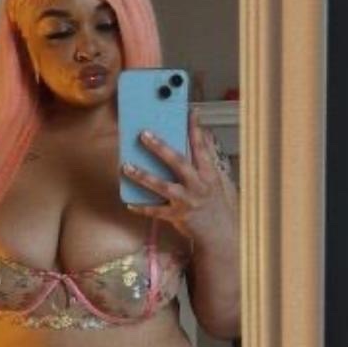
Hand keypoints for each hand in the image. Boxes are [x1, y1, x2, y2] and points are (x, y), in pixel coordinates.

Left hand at [120, 111, 237, 243]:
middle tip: (143, 134)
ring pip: (163, 186)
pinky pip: (156, 211)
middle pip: (178, 162)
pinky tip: (129, 203)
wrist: (221, 235)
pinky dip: (142, 207)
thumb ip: (208, 158)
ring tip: (127, 166)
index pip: (201, 147)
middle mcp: (198, 185)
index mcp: (209, 174)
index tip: (189, 111)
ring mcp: (187, 201)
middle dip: (160, 147)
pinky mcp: (178, 216)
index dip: (195, 129)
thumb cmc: (217, 204)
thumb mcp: (219, 180)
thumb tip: (203, 134)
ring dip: (143, 176)